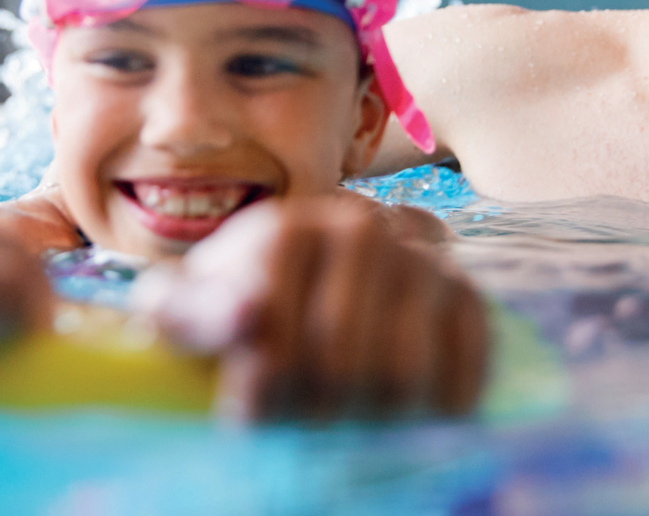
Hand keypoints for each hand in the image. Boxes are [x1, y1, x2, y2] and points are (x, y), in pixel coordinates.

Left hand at [132, 193, 487, 420]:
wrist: (321, 267)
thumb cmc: (242, 298)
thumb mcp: (191, 304)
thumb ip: (184, 311)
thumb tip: (247, 318)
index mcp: (286, 231)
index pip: (275, 347)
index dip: (259, 399)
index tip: (249, 411)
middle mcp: (360, 230)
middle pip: (340, 367)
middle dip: (313, 411)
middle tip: (300, 416)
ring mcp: (416, 259)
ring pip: (402, 377)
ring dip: (372, 416)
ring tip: (346, 412)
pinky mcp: (463, 292)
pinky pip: (464, 368)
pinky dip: (438, 405)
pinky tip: (404, 408)